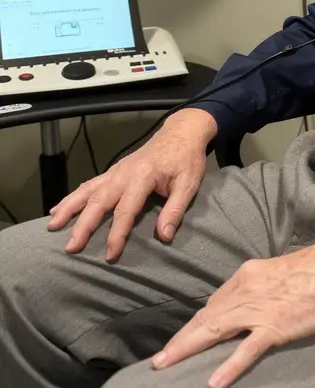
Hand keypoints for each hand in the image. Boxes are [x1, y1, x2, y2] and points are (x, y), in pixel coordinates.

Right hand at [47, 107, 216, 260]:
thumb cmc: (186, 158)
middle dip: (83, 225)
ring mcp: (116, 170)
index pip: (126, 210)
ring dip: (69, 208)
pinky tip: (58, 207)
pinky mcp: (114, 170)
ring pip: (87, 190)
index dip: (117, 234)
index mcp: (143, 176)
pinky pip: (89, 184)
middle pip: (99, 201)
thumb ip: (175, 209)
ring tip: (52, 225)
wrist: (182, 131)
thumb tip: (164, 237)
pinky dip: (73, 196)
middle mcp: (124, 173)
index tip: (110, 255)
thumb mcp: (189, 183)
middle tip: (71, 247)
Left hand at [152, 236, 314, 387]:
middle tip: (160, 360)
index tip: (183, 338)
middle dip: (181, 339)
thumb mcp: (276, 272)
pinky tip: (214, 381)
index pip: (215, 303)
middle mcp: (246, 290)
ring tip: (166, 366)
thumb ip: (256, 289)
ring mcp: (259, 310)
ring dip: (187, 349)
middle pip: (207, 317)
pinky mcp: (275, 326)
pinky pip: (248, 349)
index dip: (196, 323)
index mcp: (247, 275)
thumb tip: (242, 307)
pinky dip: (229, 366)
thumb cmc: (312, 270)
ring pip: (216, 330)